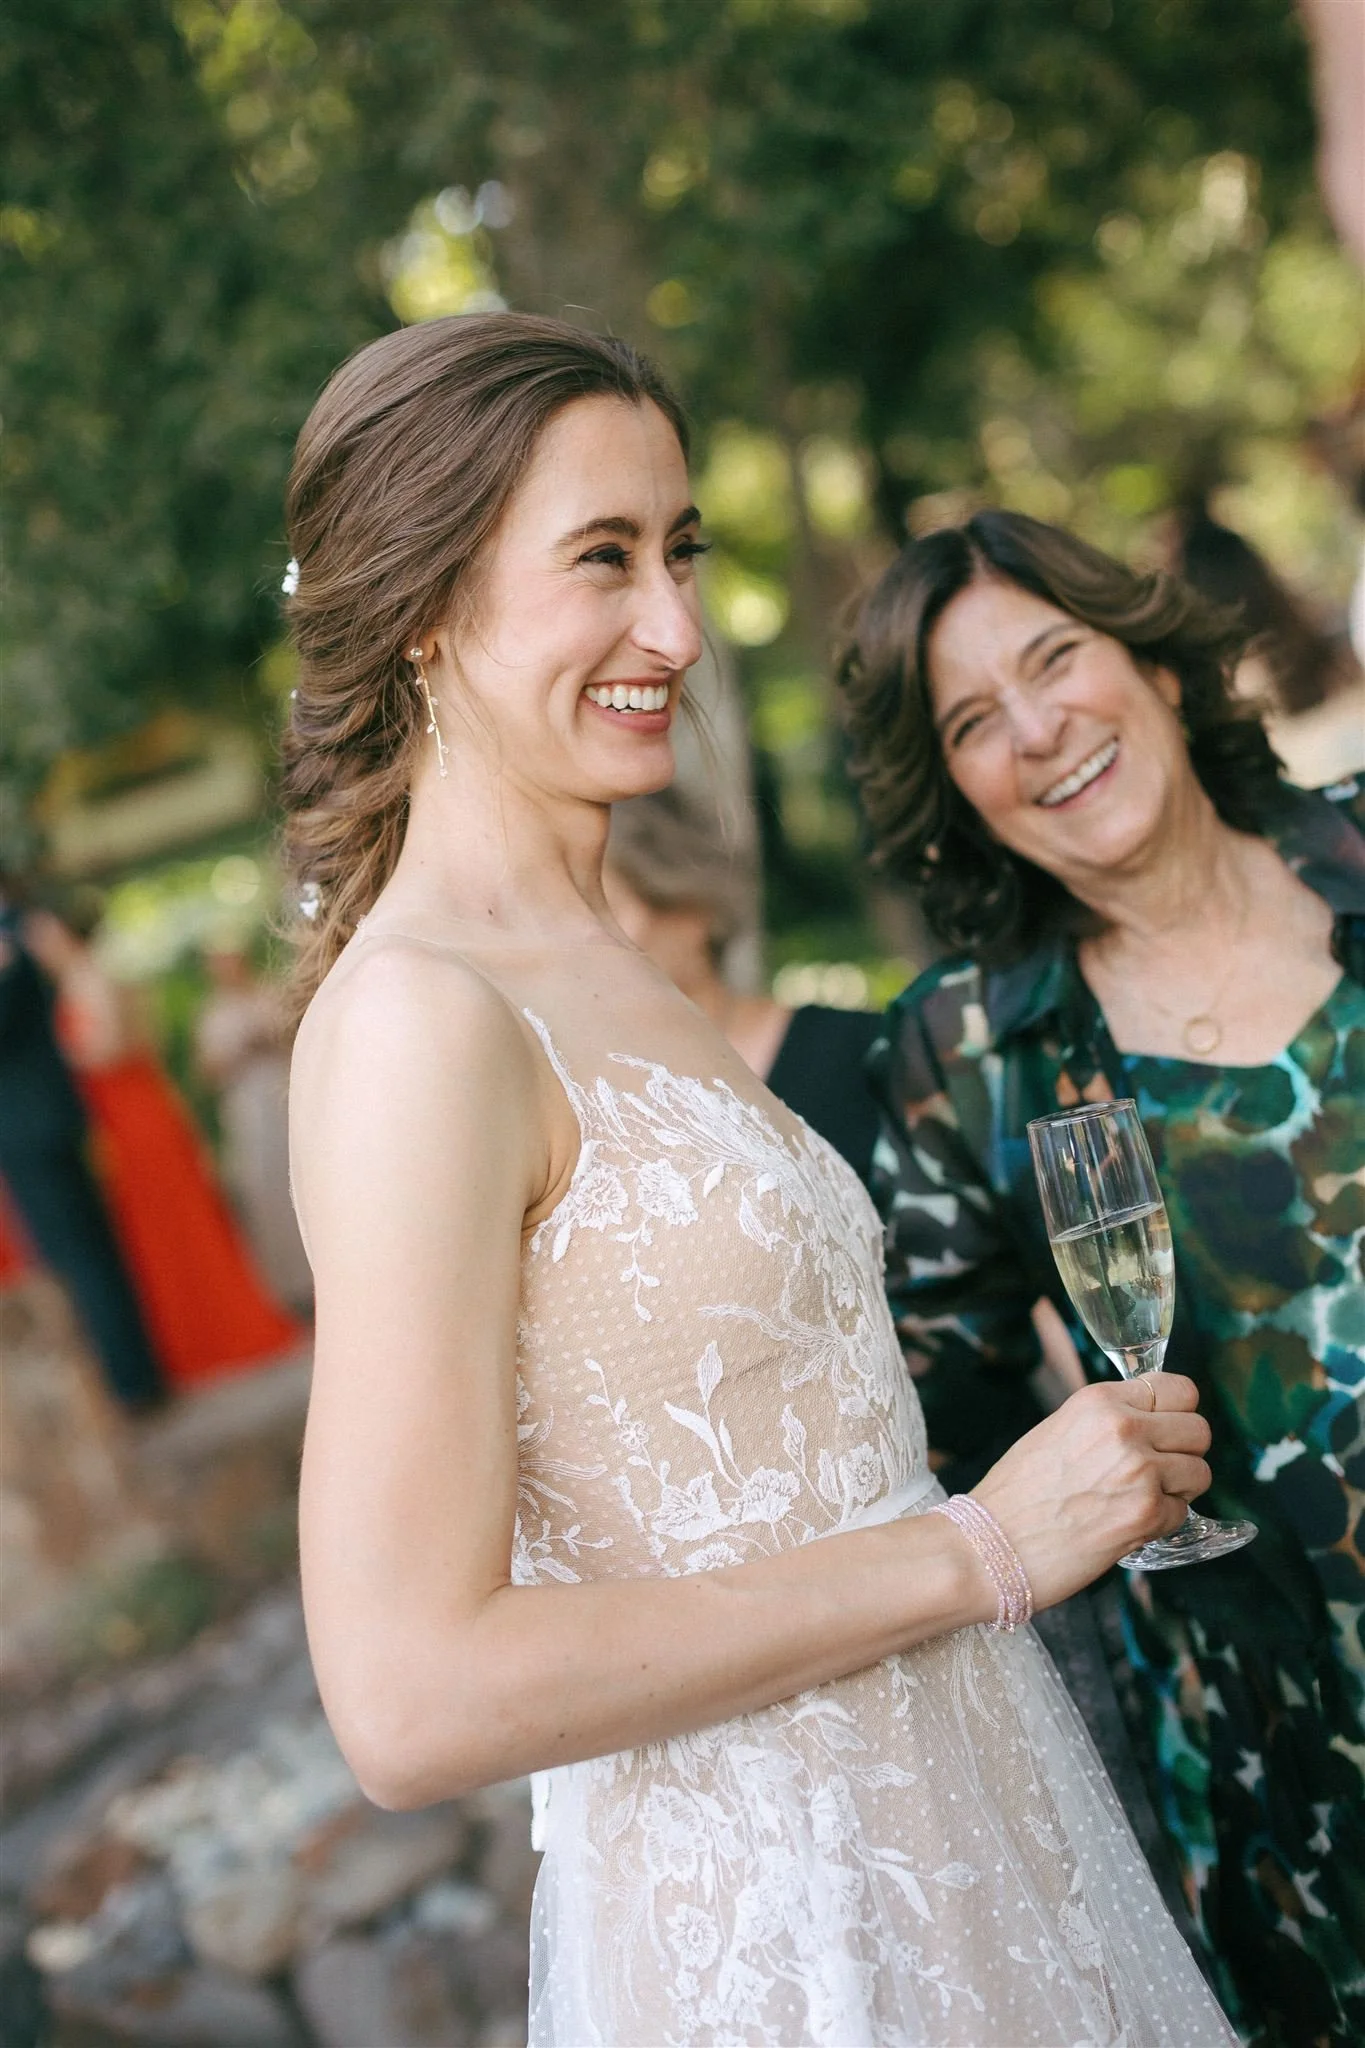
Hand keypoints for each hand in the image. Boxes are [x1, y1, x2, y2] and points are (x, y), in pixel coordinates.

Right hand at [969, 1376, 1211, 1612]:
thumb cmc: (1016, 1493)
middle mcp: (1125, 1429)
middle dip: (1183, 1452)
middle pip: (1199, 1429)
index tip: (1166, 1428)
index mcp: (1099, 1401)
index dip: (1176, 1412)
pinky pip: (1183, 1513)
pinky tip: (1126, 1524)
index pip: (1178, 1389)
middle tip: (1157, 1470)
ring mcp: (1140, 1472)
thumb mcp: (1057, 1430)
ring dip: (1178, 1489)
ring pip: (1200, 1472)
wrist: (990, 1544)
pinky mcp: (1147, 1516)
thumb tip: (1150, 1423)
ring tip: (1139, 1499)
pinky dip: (1162, 1522)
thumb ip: (1106, 1421)